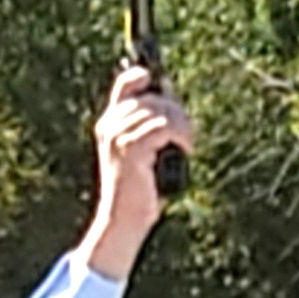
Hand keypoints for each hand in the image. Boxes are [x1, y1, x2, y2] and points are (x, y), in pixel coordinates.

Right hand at [82, 65, 197, 280]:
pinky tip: (186, 149)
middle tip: (187, 135)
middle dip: (177, 111)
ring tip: (187, 144)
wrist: (124, 221)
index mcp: (110, 123)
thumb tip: (173, 96)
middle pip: (154, 96)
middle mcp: (111, 125)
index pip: (128, 82)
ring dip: (183, 125)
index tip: (165, 85)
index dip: (148, 76)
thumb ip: (154, 126)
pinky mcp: (130, 148)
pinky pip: (165, 126)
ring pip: (162, 110)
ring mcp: (118, 135)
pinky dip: (181, 135)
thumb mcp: (147, 152)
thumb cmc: (139, 190)